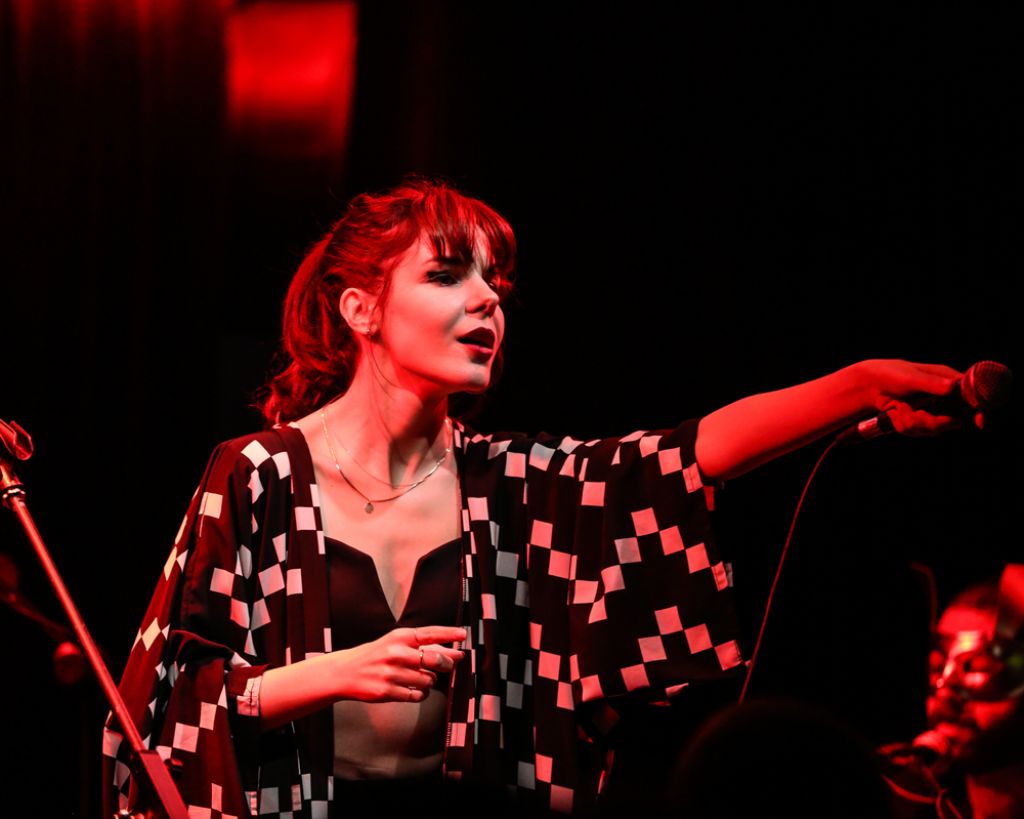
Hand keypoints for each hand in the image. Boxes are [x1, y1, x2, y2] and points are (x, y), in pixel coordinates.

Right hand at [334, 625, 466, 703]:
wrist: (345, 672)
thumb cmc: (376, 656)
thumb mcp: (395, 643)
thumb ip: (422, 646)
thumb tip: (454, 653)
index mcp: (399, 637)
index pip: (430, 633)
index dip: (449, 634)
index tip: (463, 635)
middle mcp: (396, 653)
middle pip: (435, 659)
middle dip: (446, 664)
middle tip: (448, 665)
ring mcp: (391, 673)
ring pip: (428, 680)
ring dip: (430, 681)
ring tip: (420, 678)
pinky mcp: (387, 691)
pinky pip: (417, 695)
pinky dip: (420, 694)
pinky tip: (414, 689)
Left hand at [864, 359, 981, 435]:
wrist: (870, 385)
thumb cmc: (892, 374)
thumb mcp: (911, 377)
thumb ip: (931, 383)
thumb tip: (952, 387)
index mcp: (949, 380)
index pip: (973, 397)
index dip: (979, 410)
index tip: (979, 422)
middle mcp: (945, 396)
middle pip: (955, 420)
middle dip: (933, 422)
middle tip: (915, 414)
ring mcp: (933, 410)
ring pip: (934, 429)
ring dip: (913, 422)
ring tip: (898, 409)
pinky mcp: (920, 420)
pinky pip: (918, 432)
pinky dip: (904, 425)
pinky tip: (895, 413)